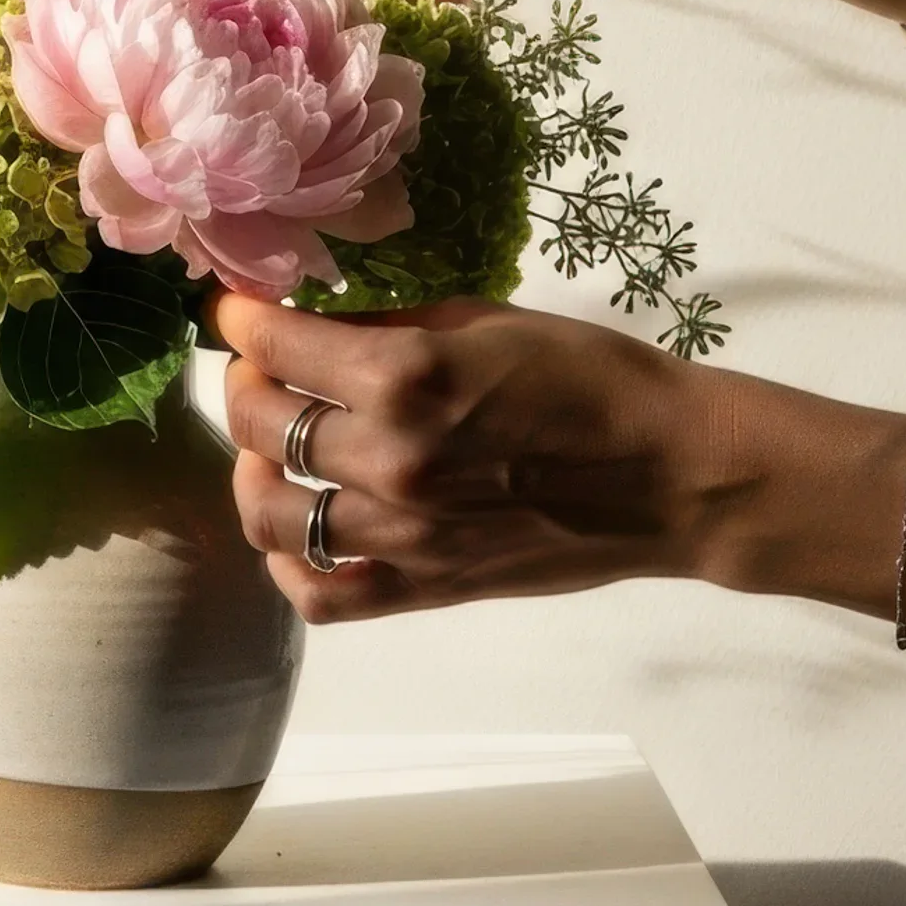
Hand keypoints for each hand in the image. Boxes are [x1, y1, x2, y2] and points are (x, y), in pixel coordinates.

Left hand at [211, 288, 893, 627]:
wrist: (669, 474)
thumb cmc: (591, 378)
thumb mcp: (484, 319)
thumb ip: (388, 326)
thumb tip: (313, 324)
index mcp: (406, 377)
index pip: (276, 346)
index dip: (242, 321)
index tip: (236, 311)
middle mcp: (390, 459)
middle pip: (261, 424)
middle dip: (243, 383)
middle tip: (259, 367)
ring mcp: (402, 534)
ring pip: (268, 512)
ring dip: (253, 468)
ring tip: (273, 446)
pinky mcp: (424, 588)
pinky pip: (319, 594)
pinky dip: (287, 562)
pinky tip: (297, 528)